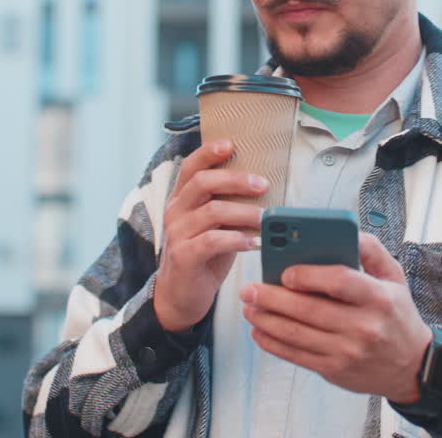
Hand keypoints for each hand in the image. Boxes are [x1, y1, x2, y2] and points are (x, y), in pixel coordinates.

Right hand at [154, 140, 267, 332]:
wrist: (180, 297)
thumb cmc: (203, 257)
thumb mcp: (214, 226)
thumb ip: (228, 206)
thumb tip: (263, 187)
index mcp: (181, 199)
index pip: (190, 167)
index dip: (208, 152)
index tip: (231, 144)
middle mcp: (175, 212)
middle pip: (202, 183)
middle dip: (236, 180)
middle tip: (263, 185)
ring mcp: (177, 234)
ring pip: (211, 211)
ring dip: (244, 212)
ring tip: (266, 218)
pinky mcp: (184, 257)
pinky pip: (212, 241)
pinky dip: (237, 239)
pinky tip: (254, 242)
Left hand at [239, 232, 431, 402]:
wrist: (411, 366)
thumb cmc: (398, 316)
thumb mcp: (395, 277)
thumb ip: (371, 250)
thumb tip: (345, 230)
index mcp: (379, 298)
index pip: (338, 282)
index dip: (308, 275)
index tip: (285, 271)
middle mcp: (363, 327)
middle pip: (308, 309)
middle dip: (272, 298)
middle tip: (250, 288)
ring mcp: (347, 352)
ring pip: (296, 334)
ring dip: (266, 320)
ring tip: (249, 307)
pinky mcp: (335, 370)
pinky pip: (296, 355)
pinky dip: (272, 343)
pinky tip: (259, 330)